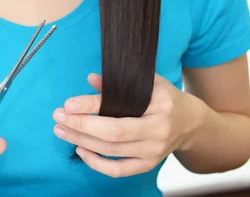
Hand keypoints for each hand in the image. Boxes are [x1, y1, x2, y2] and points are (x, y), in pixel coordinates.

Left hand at [52, 73, 201, 177]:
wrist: (190, 122)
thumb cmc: (164, 97)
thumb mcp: (148, 82)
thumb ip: (120, 82)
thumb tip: (91, 79)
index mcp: (160, 105)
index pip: (120, 107)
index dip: (91, 106)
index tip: (68, 103)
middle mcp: (158, 131)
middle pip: (113, 134)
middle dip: (81, 126)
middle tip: (58, 116)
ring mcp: (154, 151)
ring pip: (112, 151)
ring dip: (82, 142)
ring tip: (61, 130)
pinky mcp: (149, 165)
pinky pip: (119, 170)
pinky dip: (96, 163)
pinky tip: (80, 150)